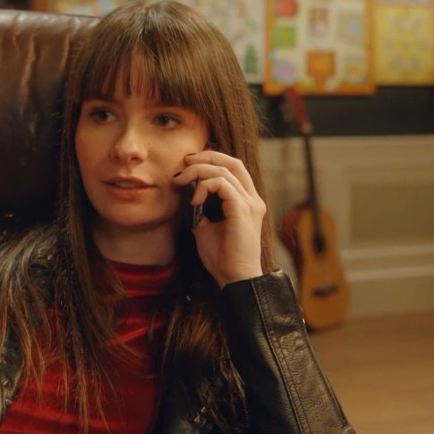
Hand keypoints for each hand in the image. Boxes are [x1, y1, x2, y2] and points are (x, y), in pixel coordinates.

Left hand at [175, 149, 265, 287]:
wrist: (234, 278)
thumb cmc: (222, 258)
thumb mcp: (206, 228)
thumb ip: (201, 210)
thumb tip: (187, 196)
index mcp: (247, 202)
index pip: (233, 169)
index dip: (212, 159)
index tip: (188, 164)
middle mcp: (252, 199)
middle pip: (232, 162)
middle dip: (206, 156)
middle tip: (185, 161)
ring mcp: (250, 203)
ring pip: (224, 170)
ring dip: (198, 171)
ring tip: (181, 182)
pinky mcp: (243, 209)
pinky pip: (221, 184)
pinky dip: (204, 186)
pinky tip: (194, 201)